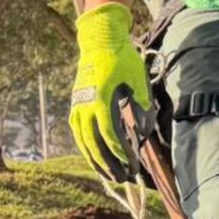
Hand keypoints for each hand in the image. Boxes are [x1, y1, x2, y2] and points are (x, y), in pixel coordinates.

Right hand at [69, 3, 148, 178]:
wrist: (99, 41)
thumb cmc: (122, 58)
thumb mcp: (137, 78)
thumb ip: (141, 105)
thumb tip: (142, 133)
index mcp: (101, 99)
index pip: (110, 134)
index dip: (121, 152)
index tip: (131, 163)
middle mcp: (85, 106)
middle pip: (94, 143)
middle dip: (109, 163)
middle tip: (122, 178)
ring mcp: (78, 106)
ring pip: (83, 141)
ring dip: (96, 161)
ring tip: (108, 176)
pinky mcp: (76, 105)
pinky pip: (78, 133)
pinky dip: (86, 148)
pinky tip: (95, 159)